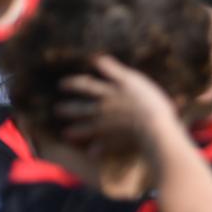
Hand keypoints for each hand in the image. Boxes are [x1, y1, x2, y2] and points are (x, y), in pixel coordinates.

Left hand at [54, 54, 180, 151]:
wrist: (153, 126)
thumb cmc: (147, 101)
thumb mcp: (132, 80)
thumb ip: (114, 70)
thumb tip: (96, 58)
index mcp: (107, 93)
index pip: (85, 86)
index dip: (73, 84)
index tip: (61, 85)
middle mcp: (103, 111)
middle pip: (82, 109)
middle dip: (69, 110)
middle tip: (57, 111)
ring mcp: (108, 128)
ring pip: (88, 129)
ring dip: (77, 131)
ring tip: (66, 134)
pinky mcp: (116, 143)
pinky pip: (103, 148)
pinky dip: (96, 150)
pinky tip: (91, 154)